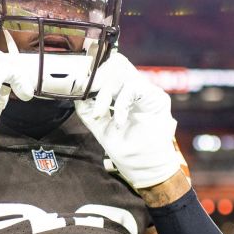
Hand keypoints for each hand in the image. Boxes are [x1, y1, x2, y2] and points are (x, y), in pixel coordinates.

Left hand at [75, 52, 181, 189]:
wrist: (145, 169)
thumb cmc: (127, 150)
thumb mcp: (101, 128)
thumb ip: (89, 110)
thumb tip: (77, 94)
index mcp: (123, 94)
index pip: (109, 70)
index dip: (93, 74)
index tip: (79, 87)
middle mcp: (136, 89)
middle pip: (116, 64)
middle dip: (97, 78)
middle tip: (86, 92)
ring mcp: (147, 91)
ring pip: (122, 72)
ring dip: (105, 92)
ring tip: (100, 112)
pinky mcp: (157, 98)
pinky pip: (134, 88)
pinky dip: (121, 104)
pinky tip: (118, 121)